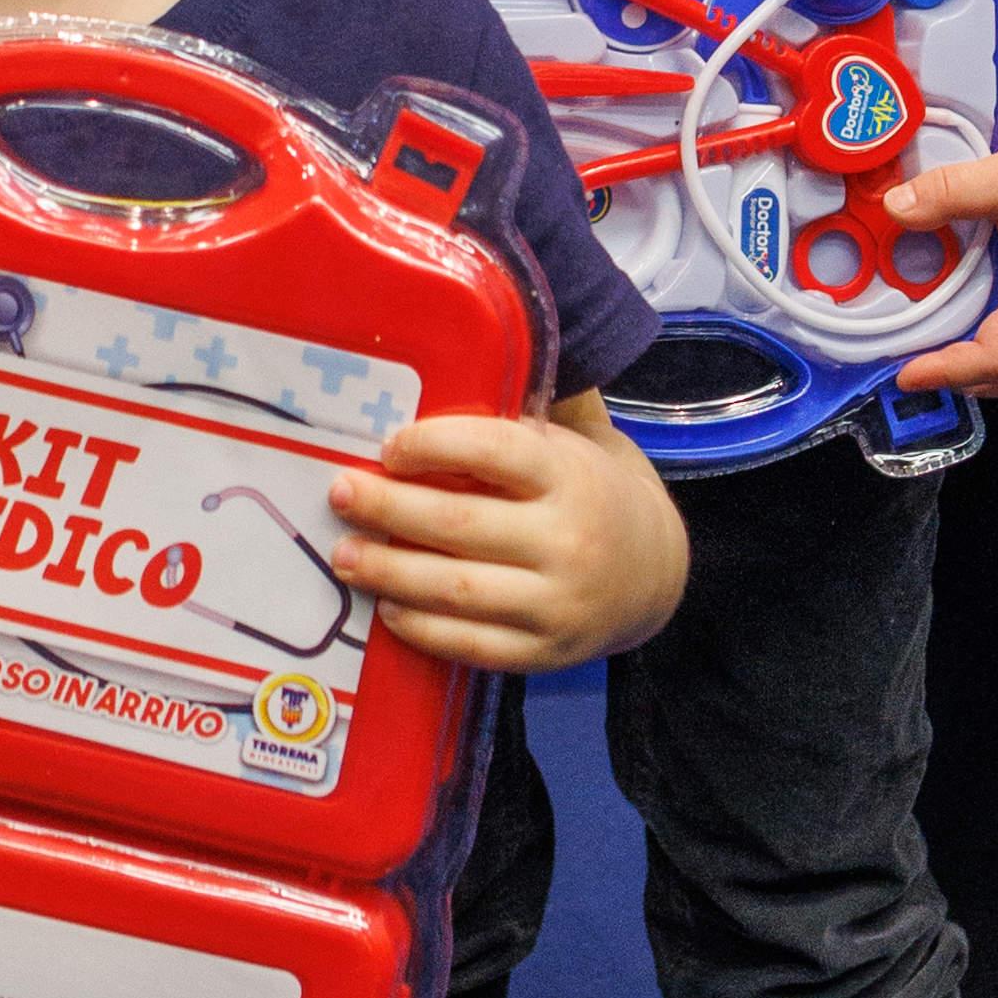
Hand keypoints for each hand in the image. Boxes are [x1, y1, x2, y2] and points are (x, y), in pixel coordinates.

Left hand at [326, 402, 686, 674]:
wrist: (657, 574)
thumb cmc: (591, 493)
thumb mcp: (578, 442)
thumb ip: (532, 406)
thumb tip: (466, 347)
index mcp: (571, 475)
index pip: (495, 451)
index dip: (434, 445)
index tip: (388, 446)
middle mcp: (568, 539)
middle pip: (460, 523)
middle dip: (389, 508)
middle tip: (340, 496)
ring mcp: (558, 602)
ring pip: (458, 589)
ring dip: (391, 572)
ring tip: (346, 557)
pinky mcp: (546, 651)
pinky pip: (473, 644)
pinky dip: (424, 628)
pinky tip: (388, 608)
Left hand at [883, 110, 997, 401]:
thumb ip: (951, 193)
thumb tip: (895, 206)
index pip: (996, 360)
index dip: (947, 372)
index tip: (905, 373)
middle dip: (957, 378)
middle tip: (907, 364)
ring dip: (975, 358)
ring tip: (929, 340)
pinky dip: (993, 333)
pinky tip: (965, 305)